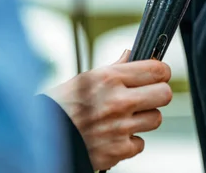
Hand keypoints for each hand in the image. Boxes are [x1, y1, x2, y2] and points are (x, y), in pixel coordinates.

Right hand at [46, 50, 171, 170]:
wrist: (40, 141)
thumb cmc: (60, 107)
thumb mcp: (84, 79)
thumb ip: (114, 68)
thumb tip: (132, 55)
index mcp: (110, 78)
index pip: (158, 70)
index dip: (161, 72)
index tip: (158, 75)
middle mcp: (118, 101)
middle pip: (165, 94)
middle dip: (157, 95)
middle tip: (146, 97)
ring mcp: (120, 127)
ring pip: (156, 119)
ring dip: (144, 119)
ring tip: (125, 118)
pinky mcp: (118, 150)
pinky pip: (140, 143)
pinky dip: (130, 142)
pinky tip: (114, 136)